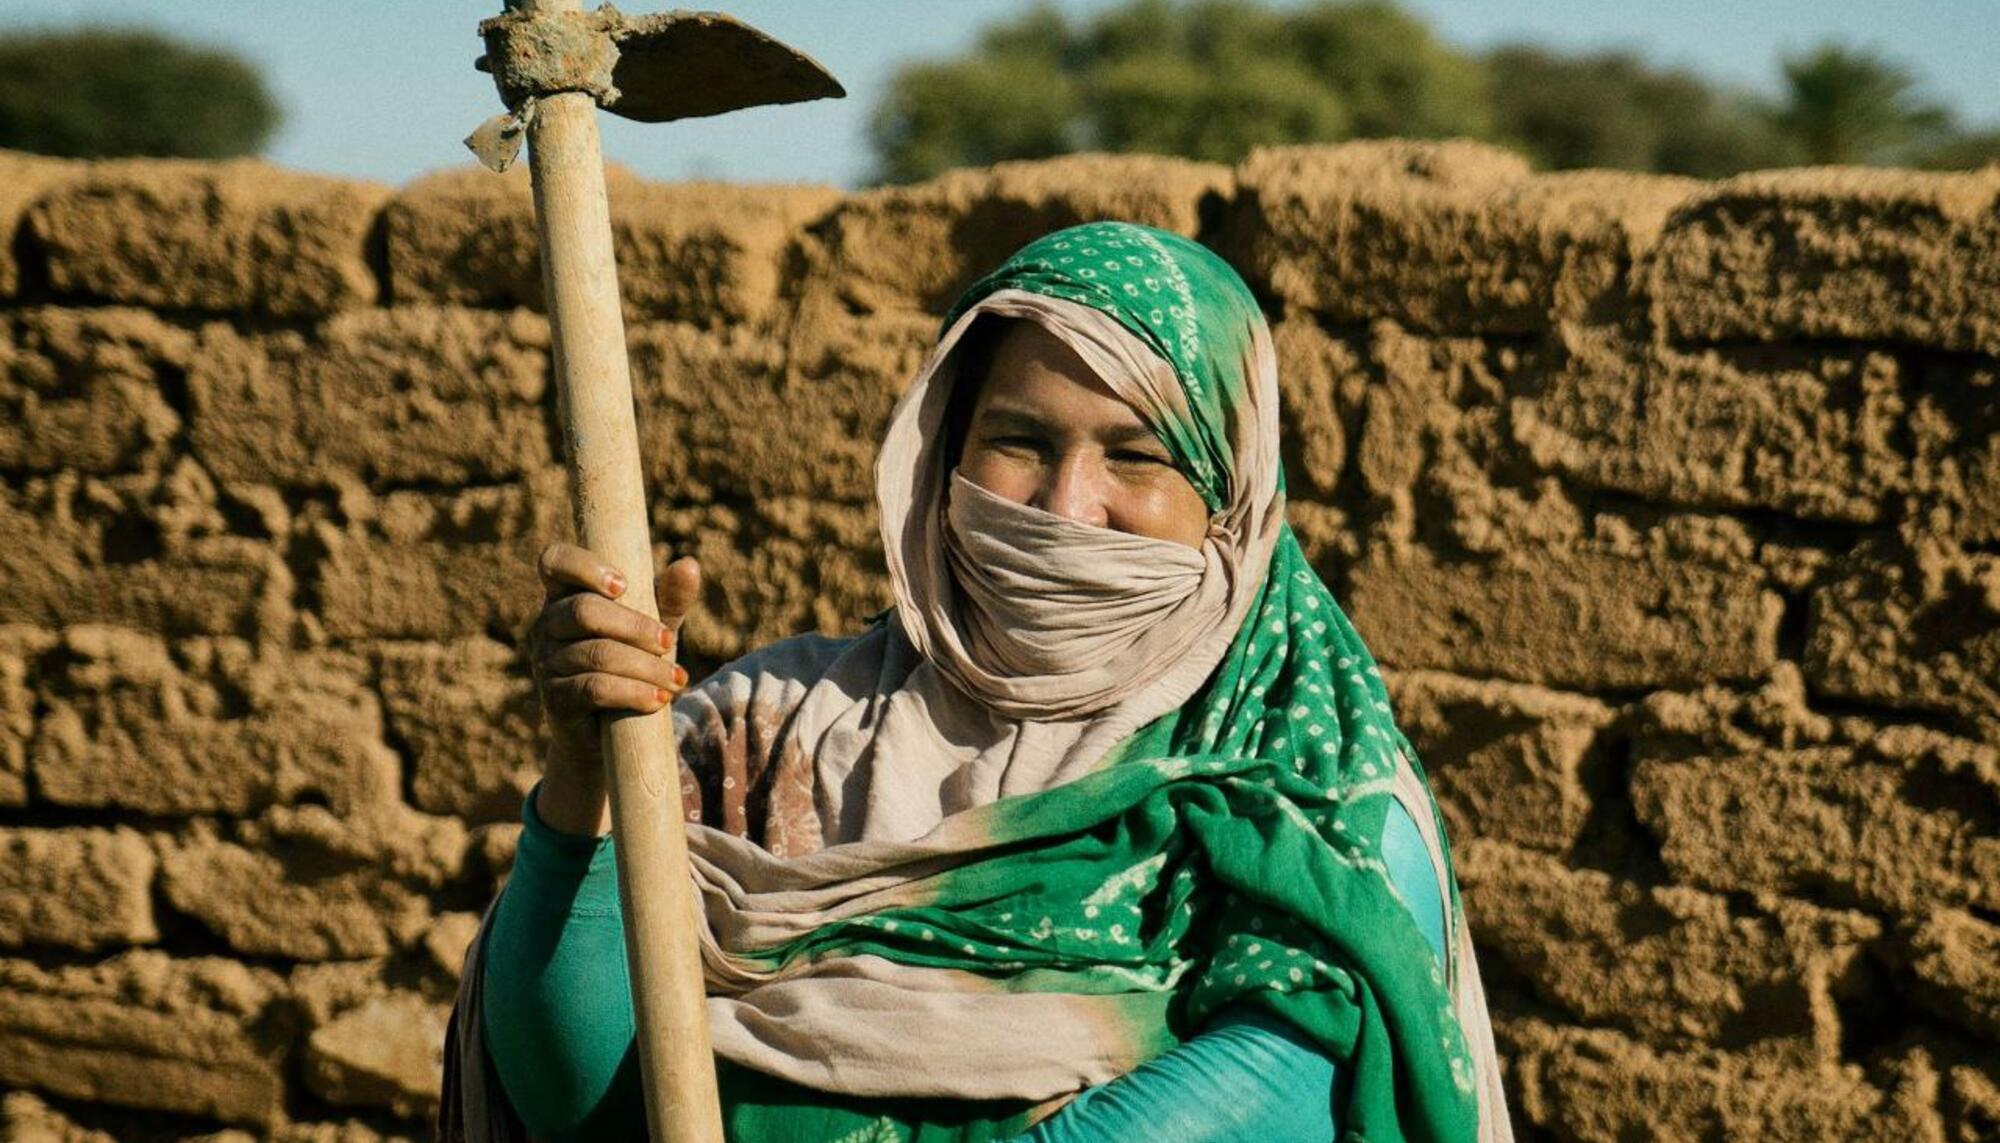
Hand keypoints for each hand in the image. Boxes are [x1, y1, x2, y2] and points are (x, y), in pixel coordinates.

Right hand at [526, 541, 701, 833]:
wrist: (610, 733)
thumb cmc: (632, 665)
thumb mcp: (653, 629)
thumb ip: (668, 598)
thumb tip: (689, 564)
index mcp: (565, 596)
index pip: (554, 561)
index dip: (584, 567)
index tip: (623, 585)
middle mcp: (546, 625)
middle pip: (584, 611)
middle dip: (635, 627)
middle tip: (669, 643)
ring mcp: (545, 663)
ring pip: (597, 653)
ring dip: (645, 667)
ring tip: (677, 680)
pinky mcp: (554, 699)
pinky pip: (594, 688)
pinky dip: (633, 692)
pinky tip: (659, 700)